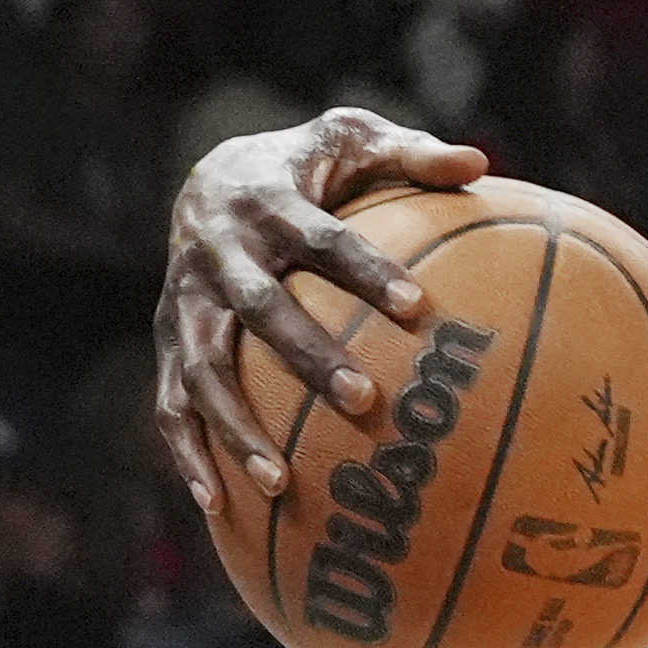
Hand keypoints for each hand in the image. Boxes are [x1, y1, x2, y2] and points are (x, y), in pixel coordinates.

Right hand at [152, 109, 489, 514]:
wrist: (212, 176)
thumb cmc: (307, 166)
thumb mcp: (353, 141)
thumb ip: (411, 154)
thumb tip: (478, 162)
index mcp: (267, 203)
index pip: (323, 238)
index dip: (367, 270)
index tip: (418, 306)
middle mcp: (217, 255)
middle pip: (261, 309)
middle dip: (308, 356)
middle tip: (366, 399)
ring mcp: (185, 303)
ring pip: (204, 370)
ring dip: (237, 427)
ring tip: (282, 481)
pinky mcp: (170, 341)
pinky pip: (170, 405)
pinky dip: (188, 455)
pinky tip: (220, 506)